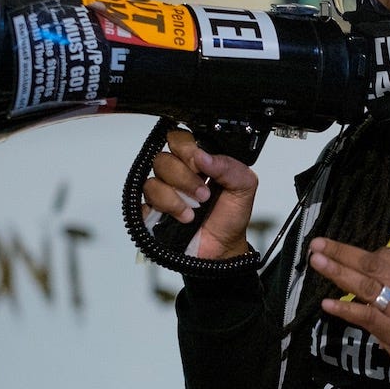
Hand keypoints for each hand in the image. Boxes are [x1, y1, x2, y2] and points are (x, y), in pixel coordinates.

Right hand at [142, 129, 258, 260]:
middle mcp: (176, 174)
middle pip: (163, 159)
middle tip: (204, 194)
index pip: (178, 139)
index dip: (186, 148)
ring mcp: (163, 192)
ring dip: (176, 197)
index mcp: (196, 162)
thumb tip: (203, 156)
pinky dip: (167, 209)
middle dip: (185, 178)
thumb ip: (229, 166)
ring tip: (195, 211)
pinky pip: (146, 203)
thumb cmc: (230, 217)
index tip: (200, 164)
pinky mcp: (152, 212)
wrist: (223, 249)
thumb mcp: (244, 187)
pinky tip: (183, 218)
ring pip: (153, 181)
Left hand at [308, 238, 389, 388]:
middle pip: (372, 265)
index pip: (388, 256)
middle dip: (342, 253)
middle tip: (317, 245)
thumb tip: (385, 271)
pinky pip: (366, 317)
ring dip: (338, 273)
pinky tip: (327, 304)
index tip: (345, 254)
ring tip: (316, 262)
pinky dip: (345, 309)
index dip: (363, 254)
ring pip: (366, 287)